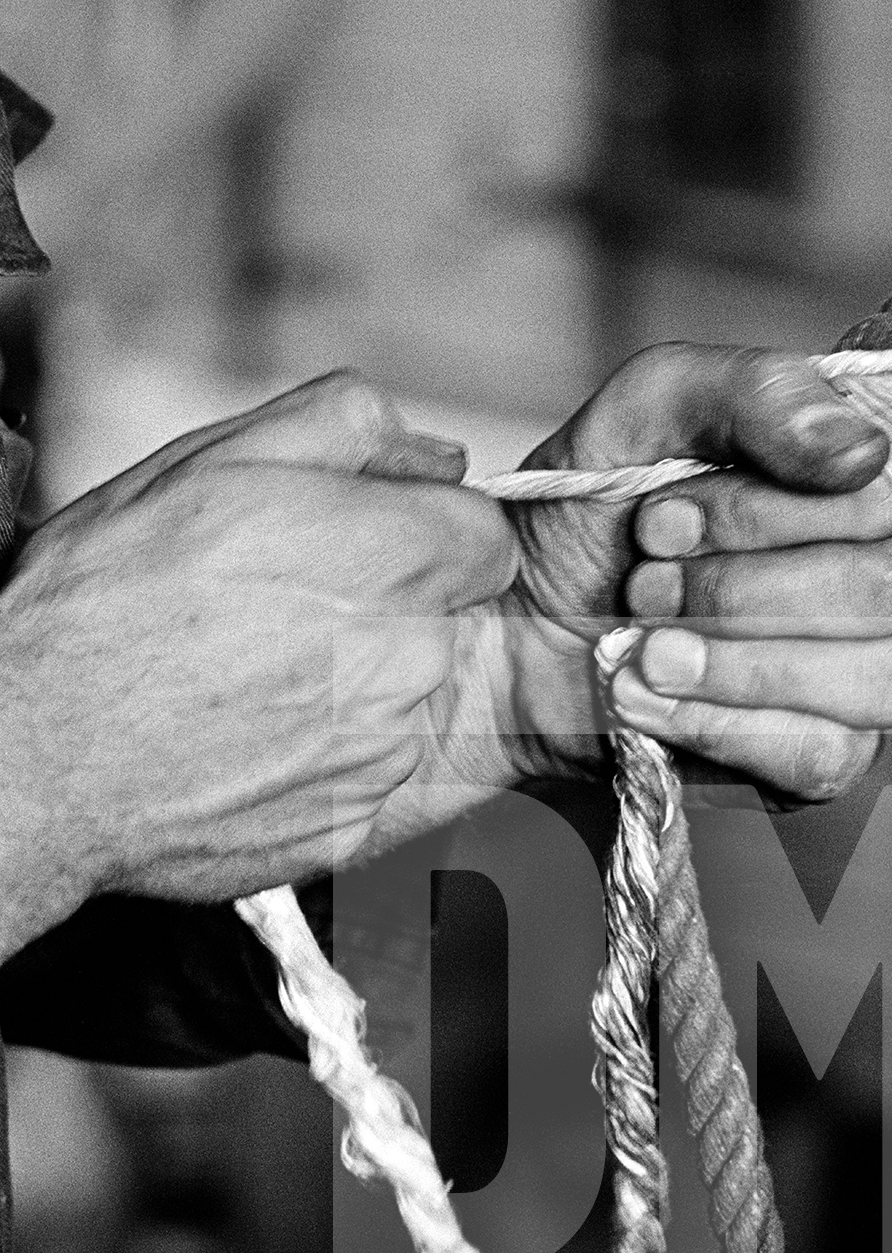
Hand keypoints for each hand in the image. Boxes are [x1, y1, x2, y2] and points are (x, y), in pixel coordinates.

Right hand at [0, 372, 516, 957]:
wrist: (43, 757)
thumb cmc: (106, 607)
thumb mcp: (207, 464)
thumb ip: (342, 430)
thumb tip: (432, 453)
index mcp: (386, 556)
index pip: (487, 538)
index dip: (428, 534)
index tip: (371, 544)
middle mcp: (406, 658)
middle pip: (446, 620)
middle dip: (386, 608)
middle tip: (281, 610)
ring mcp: (383, 750)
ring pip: (407, 699)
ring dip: (353, 685)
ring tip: (251, 678)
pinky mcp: (354, 822)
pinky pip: (367, 774)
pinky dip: (322, 758)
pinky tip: (248, 739)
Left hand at [496, 343, 891, 800]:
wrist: (507, 637)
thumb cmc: (587, 520)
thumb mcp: (647, 410)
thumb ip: (759, 392)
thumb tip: (861, 448)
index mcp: (854, 487)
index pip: (877, 497)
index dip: (759, 514)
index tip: (657, 521)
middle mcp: (880, 578)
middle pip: (879, 590)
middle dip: (735, 592)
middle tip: (642, 588)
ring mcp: (861, 678)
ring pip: (875, 678)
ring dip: (736, 664)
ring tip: (643, 648)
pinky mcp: (820, 760)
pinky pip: (825, 755)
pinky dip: (723, 726)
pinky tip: (651, 699)